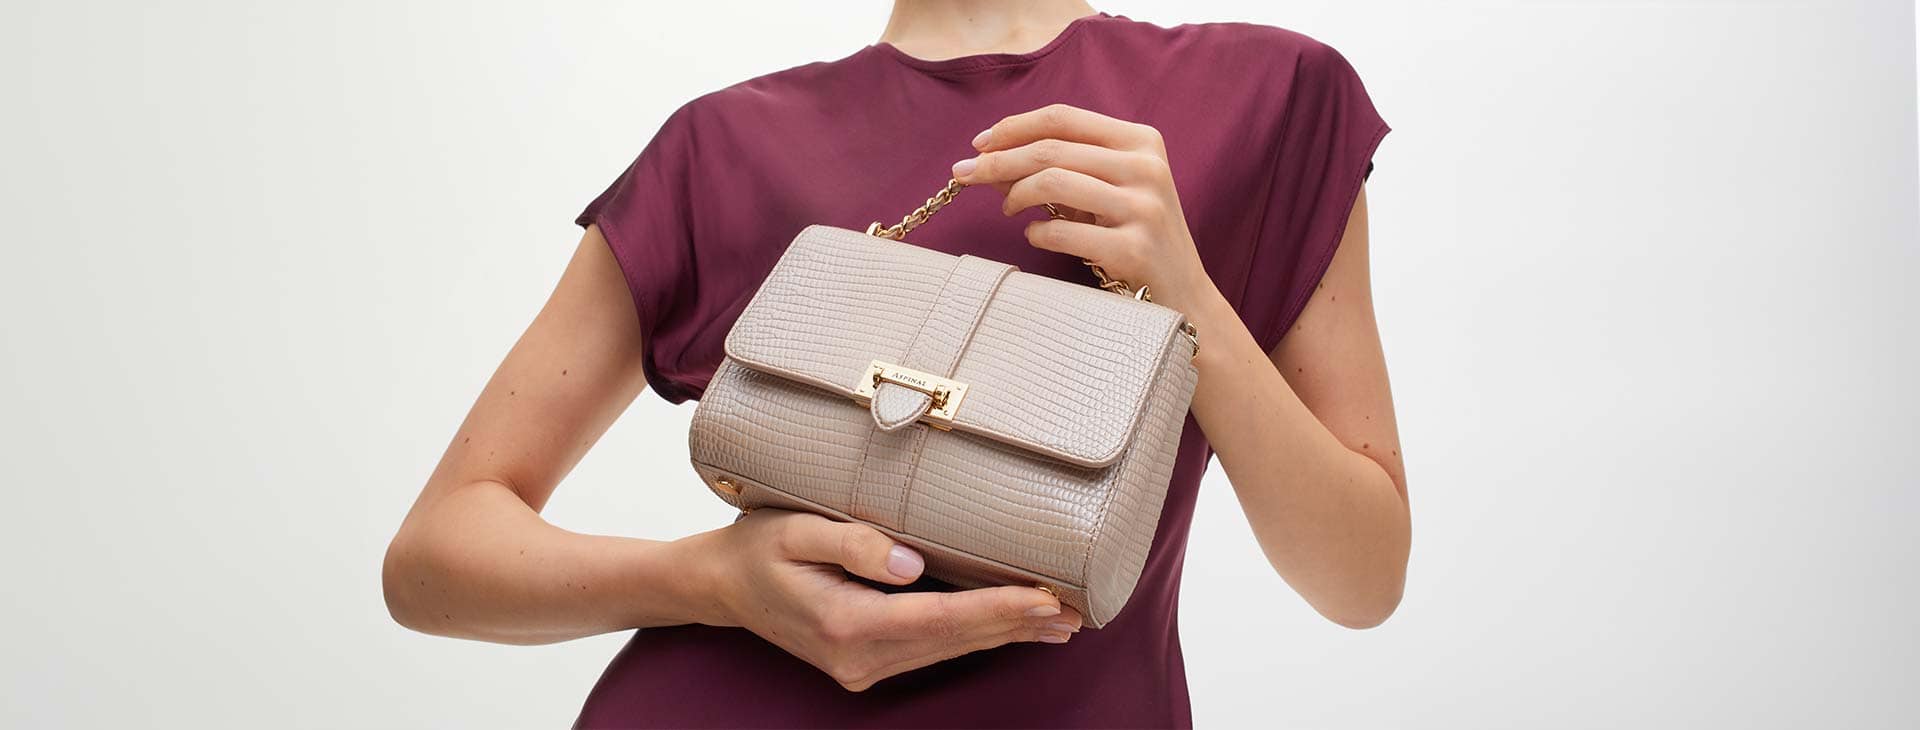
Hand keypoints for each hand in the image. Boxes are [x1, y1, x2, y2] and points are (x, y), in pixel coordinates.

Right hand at [685, 508, 1081, 691]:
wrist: (719, 584)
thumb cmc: (756, 546)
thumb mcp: (795, 530)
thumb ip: (853, 543)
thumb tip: (912, 562)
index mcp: (845, 624)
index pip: (940, 618)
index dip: (997, 609)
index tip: (1044, 598)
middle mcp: (858, 657)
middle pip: (954, 640)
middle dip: (1016, 626)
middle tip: (1075, 613)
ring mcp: (862, 667)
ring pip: (949, 650)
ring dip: (1003, 635)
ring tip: (1058, 624)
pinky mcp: (865, 662)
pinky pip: (932, 649)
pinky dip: (974, 636)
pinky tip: (1008, 627)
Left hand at [952, 103, 1218, 312]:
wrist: (1184, 297)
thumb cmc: (1134, 237)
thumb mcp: (1107, 190)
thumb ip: (1060, 168)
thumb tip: (988, 157)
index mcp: (1141, 141)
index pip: (1063, 118)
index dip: (1014, 126)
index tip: (979, 143)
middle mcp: (1146, 168)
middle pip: (1051, 149)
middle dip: (997, 160)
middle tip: (964, 174)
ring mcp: (1143, 208)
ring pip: (1052, 182)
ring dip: (1015, 194)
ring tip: (1007, 209)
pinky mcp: (1134, 249)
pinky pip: (1061, 231)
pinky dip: (1037, 232)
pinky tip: (1034, 235)